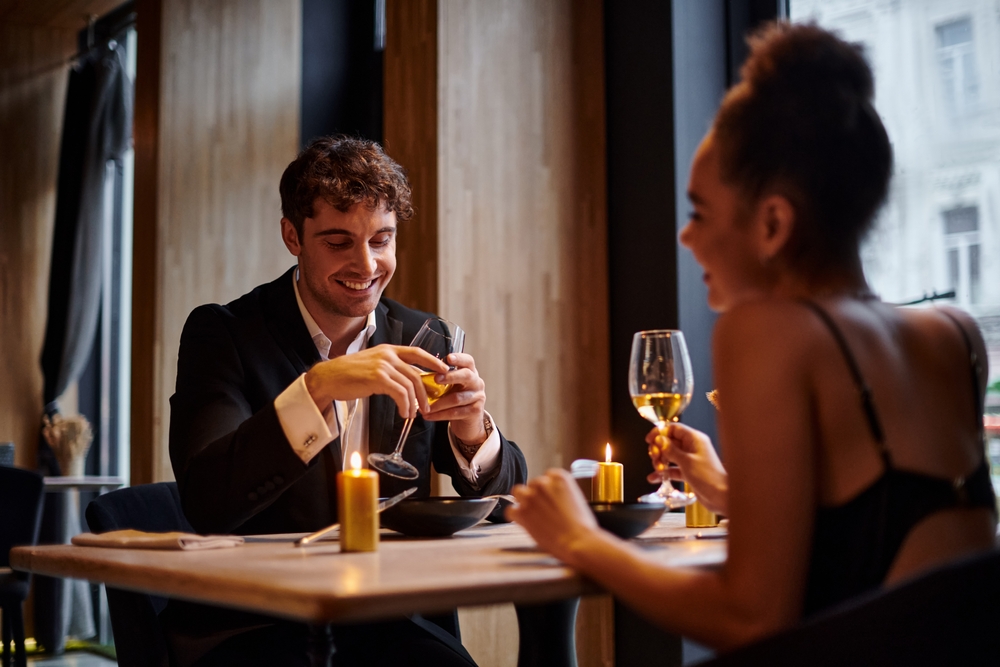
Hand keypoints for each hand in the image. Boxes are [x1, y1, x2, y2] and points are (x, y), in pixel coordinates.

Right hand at [304, 345, 448, 418]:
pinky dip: (405, 405)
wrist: (328, 378)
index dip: (433, 361)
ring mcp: (382, 365)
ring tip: (412, 414)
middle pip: (416, 373)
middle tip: (427, 406)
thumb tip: (409, 380)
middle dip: (425, 392)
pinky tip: (403, 412)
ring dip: (414, 402)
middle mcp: (387, 354)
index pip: (417, 352)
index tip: (444, 370)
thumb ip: (391, 369)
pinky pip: (400, 393)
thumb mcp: (374, 366)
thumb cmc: (349, 375)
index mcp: (388, 349)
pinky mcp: (377, 378)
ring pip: (409, 385)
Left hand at [421, 352, 487, 442]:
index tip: (448, 358)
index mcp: (470, 372)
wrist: (467, 421)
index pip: (468, 361)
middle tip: (436, 379)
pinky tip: (429, 416)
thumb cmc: (455, 398)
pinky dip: (439, 415)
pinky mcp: (475, 411)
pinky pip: (455, 412)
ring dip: (438, 403)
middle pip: (466, 376)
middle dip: (450, 376)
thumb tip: (416, 375)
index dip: (459, 358)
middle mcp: (476, 382)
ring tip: (424, 406)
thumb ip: (440, 378)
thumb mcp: (450, 386)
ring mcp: (478, 397)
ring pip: (457, 398)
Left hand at [506, 469, 599, 563]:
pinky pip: (510, 510)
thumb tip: (551, 497)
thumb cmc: (581, 526)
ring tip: (533, 515)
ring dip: (523, 502)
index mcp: (559, 477)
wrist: (578, 541)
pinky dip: (516, 516)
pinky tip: (525, 523)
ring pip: (518, 492)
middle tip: (543, 510)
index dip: (547, 489)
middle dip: (536, 496)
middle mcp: (543, 483)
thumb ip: (561, 492)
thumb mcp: (576, 499)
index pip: (547, 476)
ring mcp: (530, 496)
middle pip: (532, 484)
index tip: (550, 499)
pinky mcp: (522, 512)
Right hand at [646, 423, 728, 514]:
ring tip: (658, 469)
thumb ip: (671, 450)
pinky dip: (664, 472)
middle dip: (659, 449)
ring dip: (661, 461)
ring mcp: (690, 459)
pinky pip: (673, 469)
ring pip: (670, 455)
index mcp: (695, 439)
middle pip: (670, 442)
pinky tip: (655, 478)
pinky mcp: (689, 472)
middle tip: (654, 457)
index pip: (673, 428)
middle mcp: (692, 447)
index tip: (649, 440)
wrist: (722, 497)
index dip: (660, 432)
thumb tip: (658, 440)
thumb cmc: (709, 477)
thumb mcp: (686, 462)